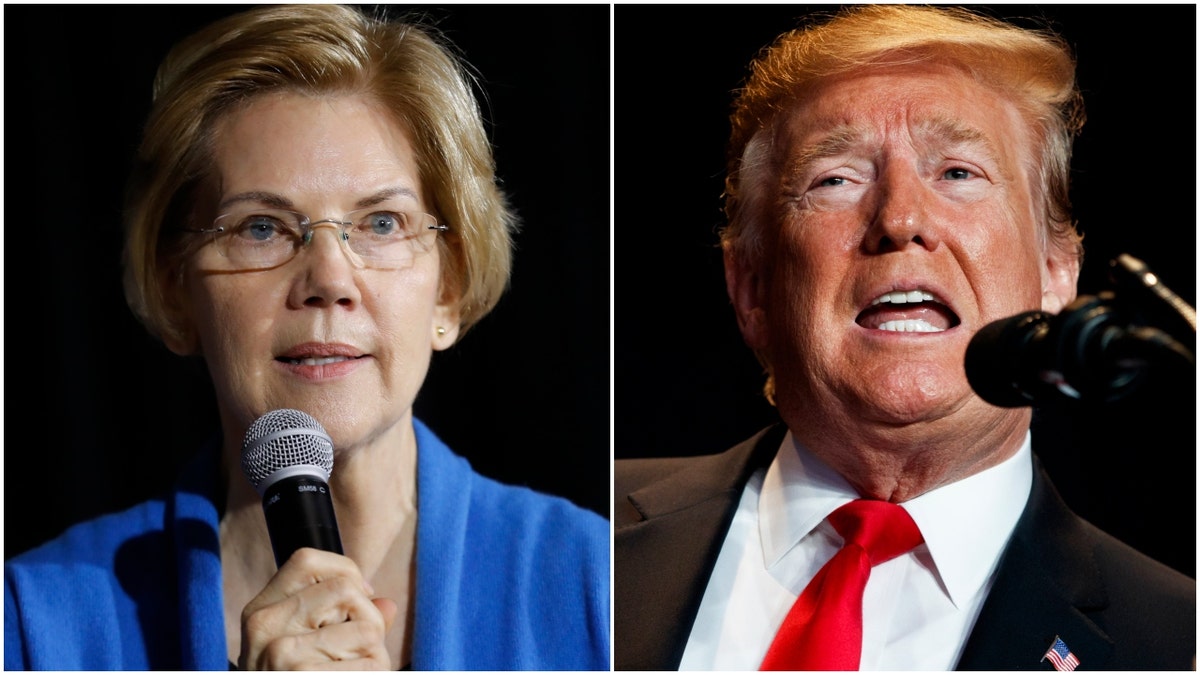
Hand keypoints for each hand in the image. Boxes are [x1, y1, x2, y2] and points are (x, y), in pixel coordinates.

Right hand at [238, 547, 397, 669]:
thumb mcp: (305, 647)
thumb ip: (345, 619)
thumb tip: (387, 606)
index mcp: (259, 613)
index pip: (305, 560)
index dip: (345, 571)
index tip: (358, 599)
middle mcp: (264, 629)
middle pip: (346, 589)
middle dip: (367, 618)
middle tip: (357, 648)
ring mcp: (282, 657)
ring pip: (368, 628)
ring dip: (374, 655)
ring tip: (351, 672)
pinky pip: (373, 664)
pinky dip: (373, 674)